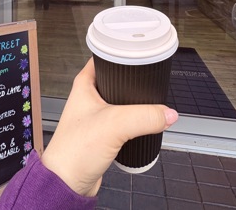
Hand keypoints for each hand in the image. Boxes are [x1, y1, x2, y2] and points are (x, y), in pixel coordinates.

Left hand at [42, 58, 177, 196]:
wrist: (67, 184)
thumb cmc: (74, 151)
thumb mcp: (115, 125)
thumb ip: (145, 116)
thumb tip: (168, 113)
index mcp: (85, 83)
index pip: (106, 56)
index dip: (124, 53)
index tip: (142, 52)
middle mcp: (89, 95)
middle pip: (118, 78)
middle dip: (136, 80)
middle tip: (152, 78)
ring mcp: (97, 113)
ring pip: (122, 99)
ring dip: (137, 101)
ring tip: (151, 99)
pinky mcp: (104, 130)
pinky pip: (124, 118)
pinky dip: (135, 118)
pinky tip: (145, 121)